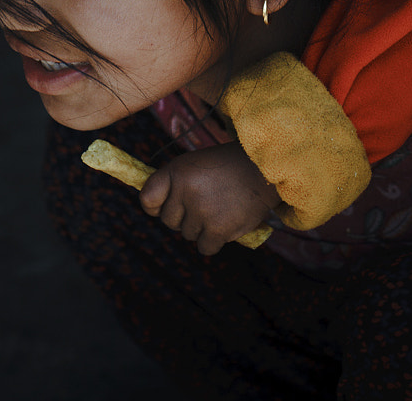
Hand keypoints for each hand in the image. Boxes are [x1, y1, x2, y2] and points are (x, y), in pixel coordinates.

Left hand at [139, 142, 280, 254]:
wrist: (264, 169)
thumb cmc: (228, 166)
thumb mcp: (197, 164)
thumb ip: (176, 183)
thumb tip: (154, 209)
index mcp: (177, 171)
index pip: (147, 199)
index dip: (155, 206)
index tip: (165, 206)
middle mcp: (185, 191)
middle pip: (169, 221)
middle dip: (184, 216)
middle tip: (206, 202)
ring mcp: (201, 211)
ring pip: (188, 234)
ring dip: (203, 227)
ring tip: (222, 207)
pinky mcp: (217, 229)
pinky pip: (205, 247)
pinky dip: (215, 240)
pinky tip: (227, 222)